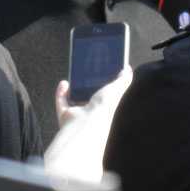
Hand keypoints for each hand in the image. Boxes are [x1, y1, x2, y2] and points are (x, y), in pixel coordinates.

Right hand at [44, 66, 133, 183]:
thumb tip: (128, 69)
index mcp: (105, 106)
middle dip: (86, 85)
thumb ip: (123, 79)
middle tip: (85, 72)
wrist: (87, 121)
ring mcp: (78, 114)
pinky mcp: (66, 114)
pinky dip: (61, 92)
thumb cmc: (104, 107)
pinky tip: (64, 82)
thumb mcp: (117, 89)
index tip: (99, 71)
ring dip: (73, 88)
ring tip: (74, 76)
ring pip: (74, 99)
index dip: (103, 83)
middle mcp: (92, 111)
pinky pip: (61, 101)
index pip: (105, 93)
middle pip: (89, 96)